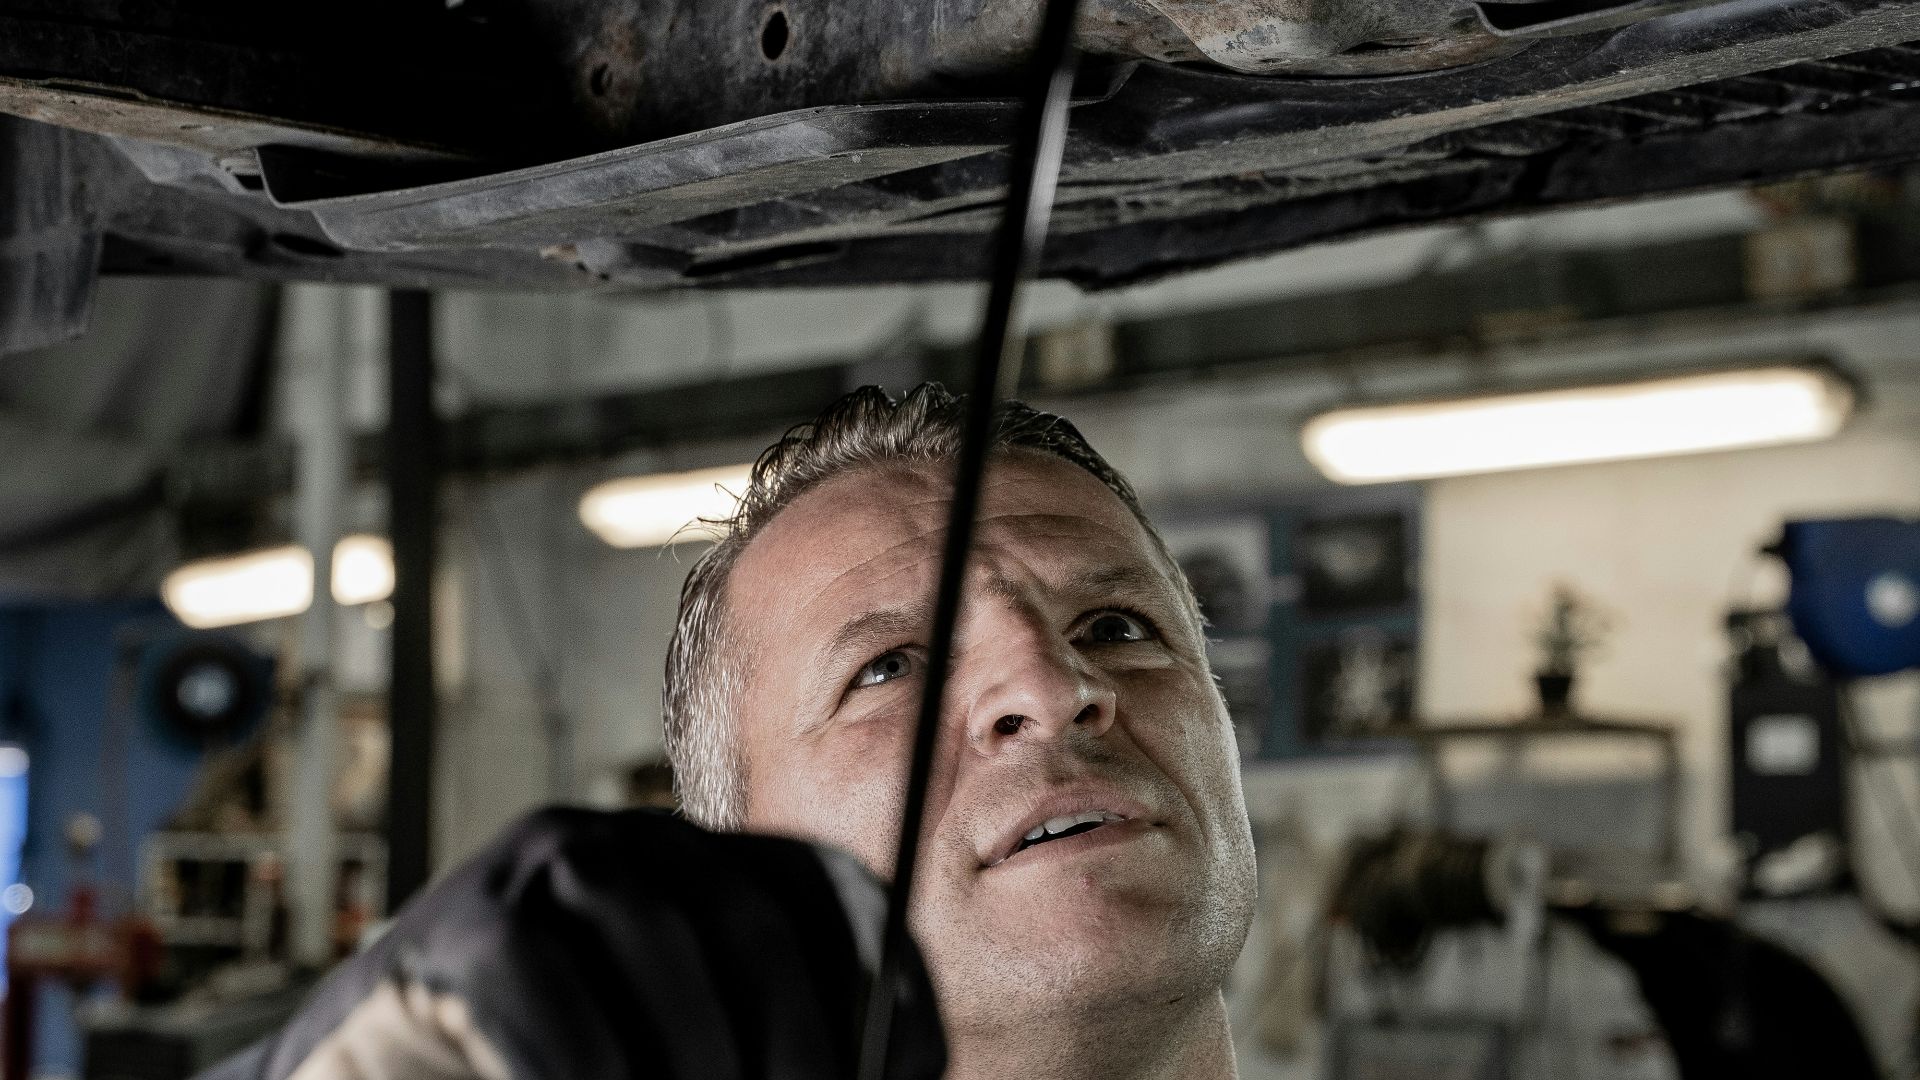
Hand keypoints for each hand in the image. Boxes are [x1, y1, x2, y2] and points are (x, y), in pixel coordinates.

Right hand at [204, 808, 944, 1079]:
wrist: (382, 1077)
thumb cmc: (557, 1073)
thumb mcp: (685, 1059)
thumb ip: (771, 1056)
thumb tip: (891, 1069)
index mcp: (711, 867)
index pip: (835, 900)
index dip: (881, 998)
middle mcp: (636, 843)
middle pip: (757, 928)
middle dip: (799, 1054)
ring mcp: (539, 869)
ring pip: (661, 952)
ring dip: (699, 1073)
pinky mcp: (457, 930)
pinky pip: (556, 1006)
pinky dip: (591, 1079)